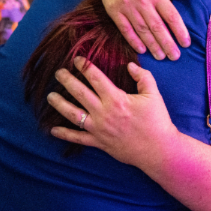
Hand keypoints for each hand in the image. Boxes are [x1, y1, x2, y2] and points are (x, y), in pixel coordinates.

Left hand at [48, 58, 178, 171]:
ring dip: (59, 104)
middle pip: (79, 92)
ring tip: (50, 96)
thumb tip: (130, 64)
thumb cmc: (157, 122)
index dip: (84, 66)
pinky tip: (52, 129)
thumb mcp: (153, 95)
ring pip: (73, 114)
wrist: (160, 151)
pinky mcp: (99, 143)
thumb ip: (143, 76)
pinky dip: (64, 134)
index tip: (76, 59)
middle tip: (58, 72)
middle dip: (66, 80)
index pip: (95, 77)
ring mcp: (99, 128)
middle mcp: (103, 112)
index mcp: (116, 98)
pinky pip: (78, 138)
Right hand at [95, 0, 194, 58]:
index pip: (171, 16)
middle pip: (157, 26)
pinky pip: (125, 29)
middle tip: (175, 57)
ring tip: (161, 56)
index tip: (186, 44)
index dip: (180, 31)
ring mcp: (127, 6)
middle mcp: (142, 0)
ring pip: (142, 30)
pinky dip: (133, 40)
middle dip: (167, 43)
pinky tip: (142, 50)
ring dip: (152, 45)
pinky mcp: (114, 10)